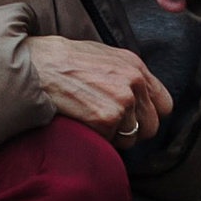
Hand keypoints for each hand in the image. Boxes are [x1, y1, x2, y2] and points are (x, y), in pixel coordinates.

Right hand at [25, 33, 171, 146]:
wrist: (35, 65)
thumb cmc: (62, 61)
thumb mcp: (102, 57)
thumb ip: (126, 75)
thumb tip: (139, 97)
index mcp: (135, 67)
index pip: (164, 105)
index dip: (148, 115)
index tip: (132, 118)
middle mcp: (134, 82)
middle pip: (151, 127)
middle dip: (131, 131)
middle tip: (107, 124)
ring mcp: (122, 101)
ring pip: (130, 139)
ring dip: (112, 136)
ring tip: (90, 120)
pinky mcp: (106, 118)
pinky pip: (110, 143)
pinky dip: (96, 138)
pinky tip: (80, 122)